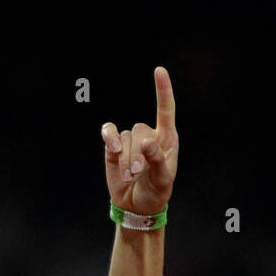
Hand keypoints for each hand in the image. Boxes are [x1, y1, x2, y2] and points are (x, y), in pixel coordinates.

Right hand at [101, 66, 177, 215]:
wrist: (136, 205)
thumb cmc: (155, 192)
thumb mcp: (162, 181)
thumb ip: (157, 161)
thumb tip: (148, 142)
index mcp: (167, 140)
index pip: (166, 110)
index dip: (163, 90)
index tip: (159, 70)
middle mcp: (149, 135)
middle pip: (140, 129)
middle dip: (137, 154)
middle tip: (138, 174)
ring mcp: (130, 140)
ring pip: (125, 136)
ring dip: (125, 158)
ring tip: (130, 176)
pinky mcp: (114, 145)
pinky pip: (109, 132)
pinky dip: (109, 139)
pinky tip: (111, 148)